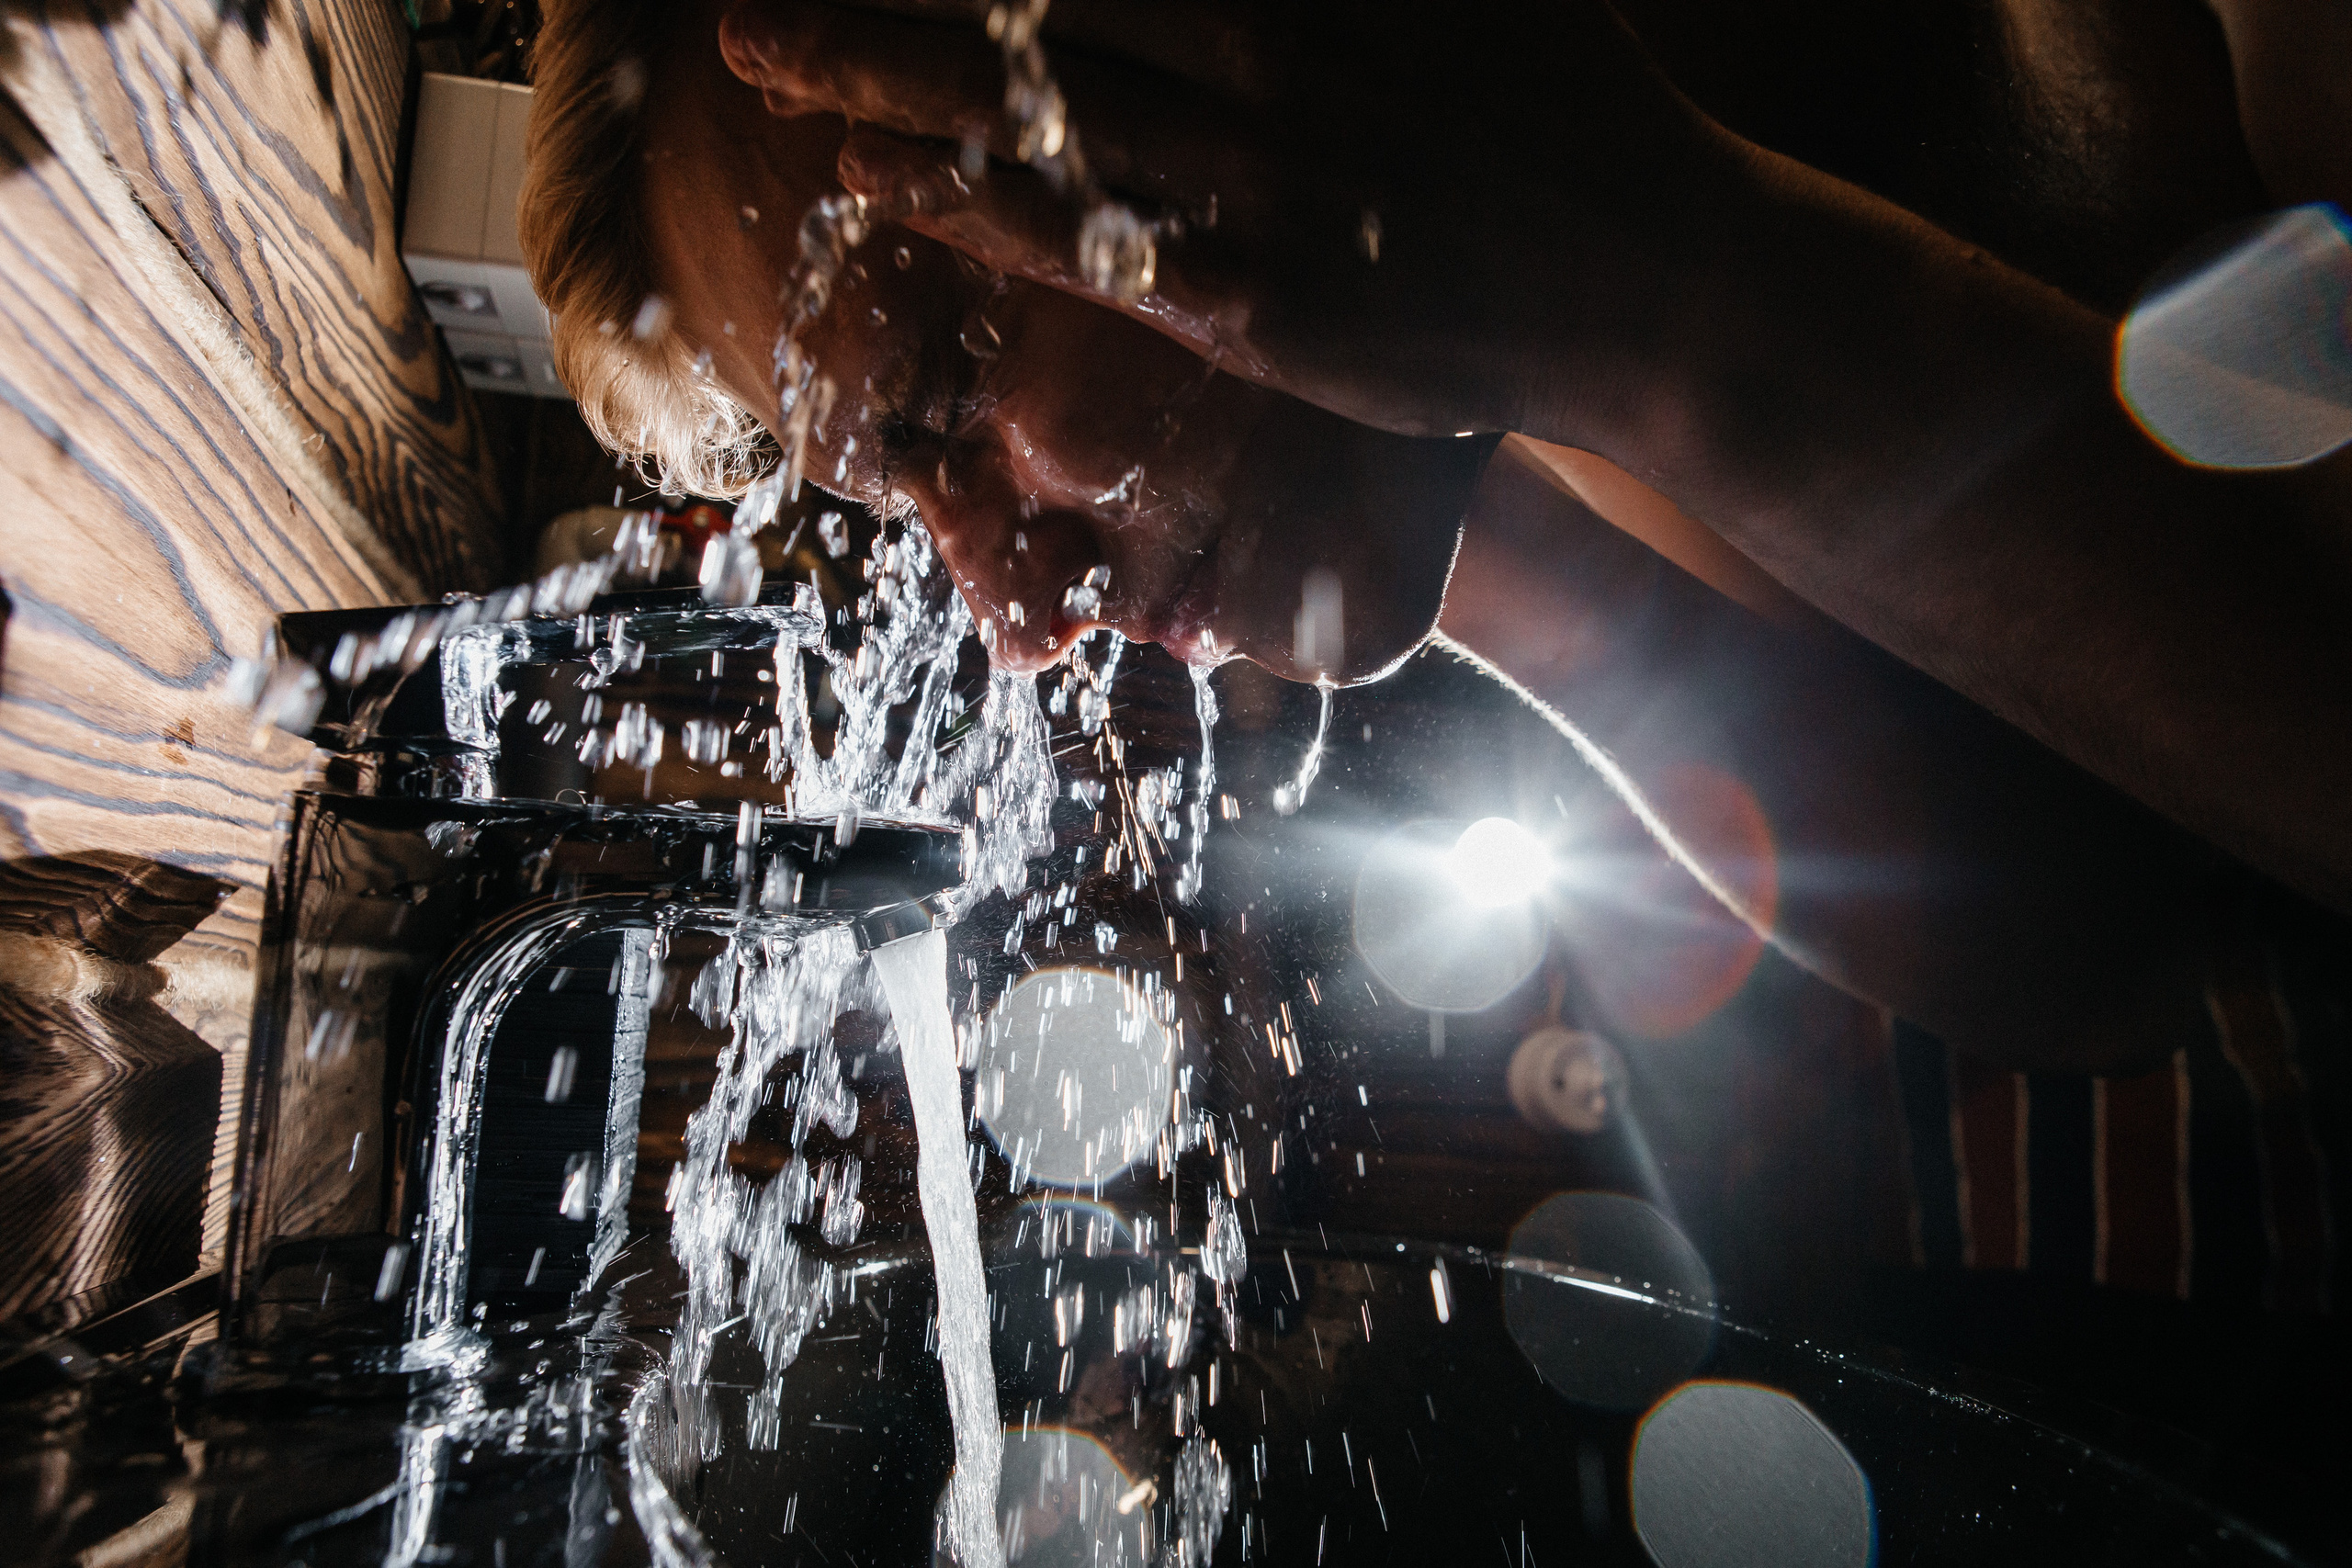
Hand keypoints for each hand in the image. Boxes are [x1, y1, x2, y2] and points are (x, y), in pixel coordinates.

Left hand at [718, 0, 1731, 442]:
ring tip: (760, 41)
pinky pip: (1085, 247)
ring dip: (883, 67)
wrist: (1650, 278)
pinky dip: (972, 205)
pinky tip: (872, 175)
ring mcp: (1272, 177)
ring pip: (1041, 108)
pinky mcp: (1265, 303)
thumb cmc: (1556, 106)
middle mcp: (1285, 48)